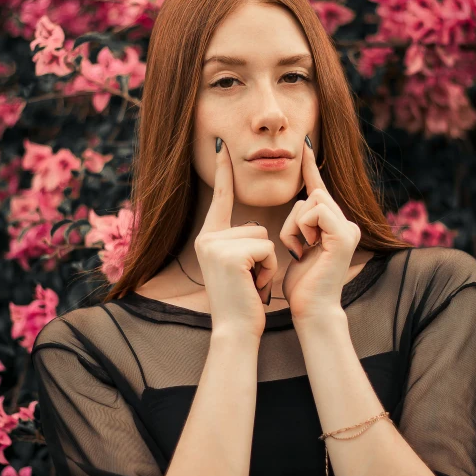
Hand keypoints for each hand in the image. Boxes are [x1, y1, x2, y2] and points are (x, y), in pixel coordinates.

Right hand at [194, 137, 277, 342]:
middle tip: (249, 280)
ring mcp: (215, 245)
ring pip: (263, 236)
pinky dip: (269, 269)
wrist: (235, 330)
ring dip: (267, 262)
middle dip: (263, 254)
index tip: (221, 145)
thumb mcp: (239, 266)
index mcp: (208, 238)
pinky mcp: (230, 254)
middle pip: (255, 225)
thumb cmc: (243, 300)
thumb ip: (241, 243)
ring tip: (251, 282)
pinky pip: (267, 248)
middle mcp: (207, 238)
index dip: (223, 172)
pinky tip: (255, 285)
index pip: (221, 199)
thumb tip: (257, 229)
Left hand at [279, 136, 360, 321]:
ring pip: (312, 201)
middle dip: (294, 219)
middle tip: (296, 247)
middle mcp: (347, 224)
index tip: (305, 144)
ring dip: (294, 226)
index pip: (319, 190)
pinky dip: (301, 229)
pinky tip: (304, 250)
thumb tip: (298, 206)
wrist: (311, 309)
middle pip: (312, 195)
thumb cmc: (301, 285)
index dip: (311, 168)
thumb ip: (302, 226)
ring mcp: (349, 228)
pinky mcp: (344, 235)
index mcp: (336, 225)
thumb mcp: (298, 247)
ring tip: (300, 251)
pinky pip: (314, 211)